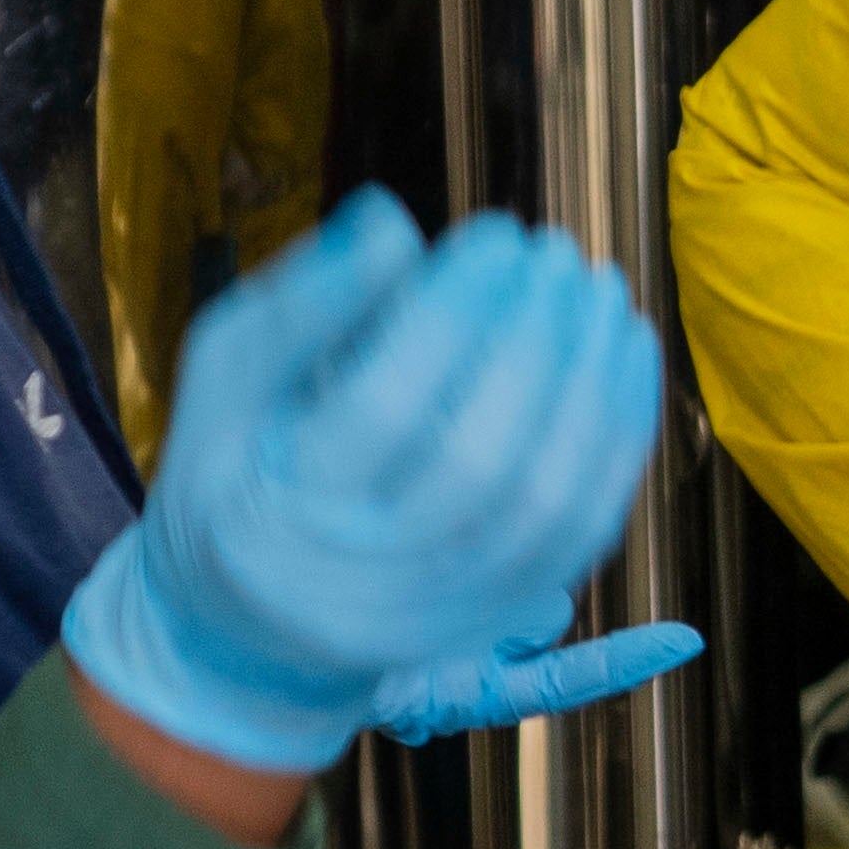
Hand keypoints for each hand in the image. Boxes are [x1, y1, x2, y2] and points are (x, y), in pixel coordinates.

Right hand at [64, 195, 666, 770]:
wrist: (247, 626)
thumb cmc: (235, 466)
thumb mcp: (226, 374)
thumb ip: (300, 301)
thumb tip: (391, 223)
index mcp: (273, 510)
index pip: (381, 406)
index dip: (451, 314)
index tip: (497, 235)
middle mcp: (358, 581)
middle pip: (477, 463)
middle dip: (535, 344)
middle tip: (557, 253)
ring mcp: (436, 613)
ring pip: (544, 506)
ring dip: (593, 388)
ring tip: (601, 294)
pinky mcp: (492, 616)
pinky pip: (580, 534)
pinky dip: (616, 441)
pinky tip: (622, 357)